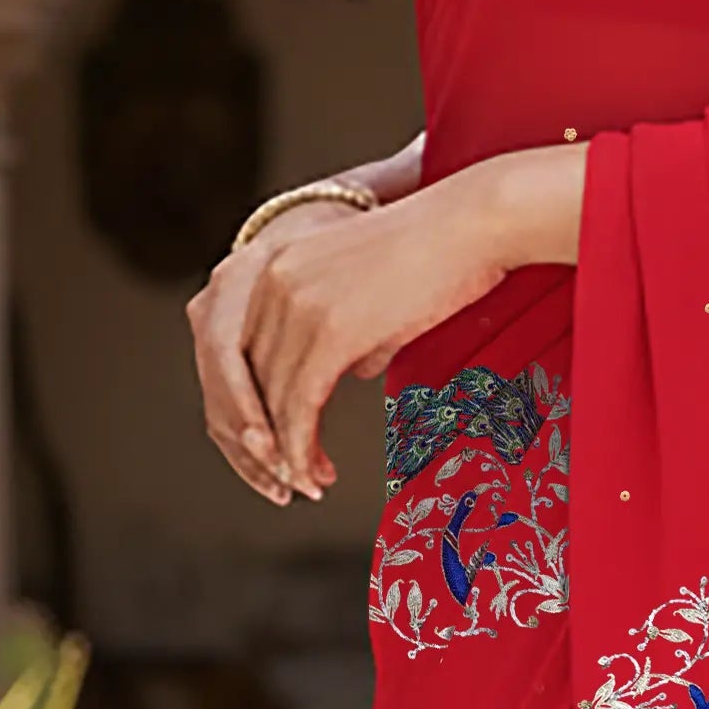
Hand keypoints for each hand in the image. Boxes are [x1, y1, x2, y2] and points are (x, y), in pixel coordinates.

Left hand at [187, 147, 584, 503]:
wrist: (474, 222)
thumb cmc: (440, 255)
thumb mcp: (371, 291)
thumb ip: (349, 330)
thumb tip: (352, 372)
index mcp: (271, 260)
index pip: (234, 349)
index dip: (248, 407)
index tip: (268, 446)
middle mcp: (270, 279)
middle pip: (241, 378)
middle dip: (260, 437)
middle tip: (283, 479)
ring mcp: (296, 302)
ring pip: (268, 399)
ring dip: (283, 453)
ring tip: (307, 485)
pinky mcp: (329, 331)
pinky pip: (300, 405)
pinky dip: (301, 449)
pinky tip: (316, 476)